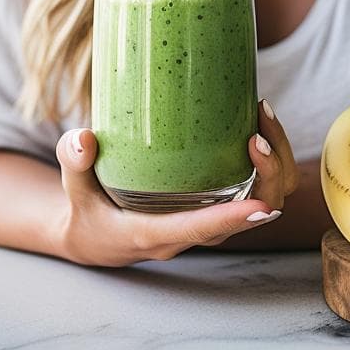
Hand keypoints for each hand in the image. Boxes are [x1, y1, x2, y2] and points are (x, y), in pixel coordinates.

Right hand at [53, 99, 298, 266]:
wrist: (96, 236)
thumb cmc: (87, 211)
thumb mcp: (74, 190)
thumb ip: (74, 163)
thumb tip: (82, 139)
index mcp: (154, 233)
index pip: (201, 231)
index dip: (233, 219)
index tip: (261, 205)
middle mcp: (191, 232)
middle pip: (251, 215)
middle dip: (266, 177)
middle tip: (257, 132)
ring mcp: (208, 221)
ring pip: (263, 200)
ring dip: (274, 164)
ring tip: (262, 114)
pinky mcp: (215, 206)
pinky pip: (256, 188)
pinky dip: (266, 160)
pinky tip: (254, 121)